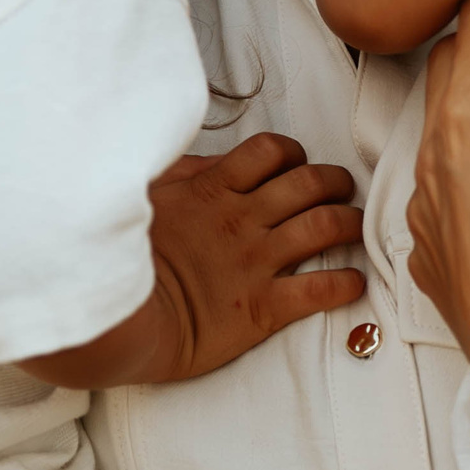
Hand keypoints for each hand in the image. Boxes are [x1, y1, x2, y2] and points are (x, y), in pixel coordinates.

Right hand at [22, 132, 364, 387]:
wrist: (114, 319)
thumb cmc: (117, 256)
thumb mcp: (139, 198)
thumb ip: (176, 176)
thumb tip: (202, 163)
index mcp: (212, 191)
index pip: (269, 151)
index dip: (292, 153)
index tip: (297, 162)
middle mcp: (242, 221)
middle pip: (308, 184)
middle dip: (334, 181)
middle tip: (341, 188)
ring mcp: (255, 262)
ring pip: (323, 227)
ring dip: (348, 222)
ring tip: (355, 226)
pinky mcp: (262, 308)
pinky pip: (318, 290)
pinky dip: (345, 284)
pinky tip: (355, 284)